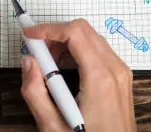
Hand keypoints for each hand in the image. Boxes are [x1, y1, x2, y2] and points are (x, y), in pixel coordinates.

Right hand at [21, 19, 135, 131]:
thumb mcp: (53, 126)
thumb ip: (36, 92)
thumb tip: (29, 63)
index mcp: (100, 78)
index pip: (75, 33)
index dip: (48, 29)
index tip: (30, 35)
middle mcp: (115, 70)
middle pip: (83, 30)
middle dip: (56, 34)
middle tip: (37, 52)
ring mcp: (121, 73)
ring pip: (91, 37)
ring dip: (66, 42)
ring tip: (49, 64)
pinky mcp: (120, 77)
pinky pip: (99, 50)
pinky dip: (78, 50)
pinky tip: (65, 68)